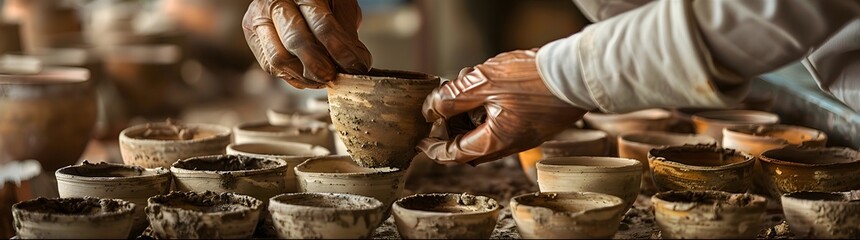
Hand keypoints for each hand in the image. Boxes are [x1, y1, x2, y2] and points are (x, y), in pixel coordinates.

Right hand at [242, 0, 371, 88]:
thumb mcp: (340, 3)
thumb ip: (347, 30)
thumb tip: (356, 63)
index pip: (323, 26)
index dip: (341, 51)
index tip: (356, 66)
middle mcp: (275, 3)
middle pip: (297, 42)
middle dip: (320, 66)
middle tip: (335, 77)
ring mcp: (259, 19)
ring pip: (279, 59)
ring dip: (305, 76)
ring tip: (323, 79)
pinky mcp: (253, 36)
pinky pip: (269, 66)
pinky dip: (291, 77)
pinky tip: (308, 77)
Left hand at [419, 50, 586, 164]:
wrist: (577, 73)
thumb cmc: (532, 80)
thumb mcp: (481, 83)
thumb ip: (451, 98)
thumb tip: (429, 110)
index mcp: (495, 142)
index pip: (454, 154)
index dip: (433, 148)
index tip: (420, 142)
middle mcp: (510, 144)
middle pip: (469, 141)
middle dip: (454, 120)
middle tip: (449, 97)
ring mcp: (524, 133)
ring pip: (486, 126)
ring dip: (472, 107)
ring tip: (472, 80)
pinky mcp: (534, 120)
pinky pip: (503, 117)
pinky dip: (490, 103)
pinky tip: (493, 80)